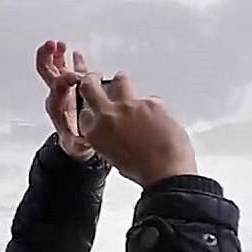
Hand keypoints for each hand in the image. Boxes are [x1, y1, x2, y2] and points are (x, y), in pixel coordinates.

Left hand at [35, 40, 92, 160]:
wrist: (74, 144)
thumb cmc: (75, 142)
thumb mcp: (77, 146)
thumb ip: (79, 143)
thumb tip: (83, 142)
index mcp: (58, 105)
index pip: (58, 85)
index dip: (68, 78)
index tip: (81, 77)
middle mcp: (57, 94)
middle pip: (46, 71)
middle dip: (47, 56)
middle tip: (53, 44)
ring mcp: (63, 90)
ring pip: (54, 67)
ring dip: (55, 54)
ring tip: (60, 43)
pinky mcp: (71, 89)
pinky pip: (68, 71)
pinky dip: (69, 60)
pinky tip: (73, 52)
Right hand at [77, 73, 198, 186]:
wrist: (167, 172)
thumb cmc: (143, 170)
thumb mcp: (114, 156)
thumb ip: (110, 137)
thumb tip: (118, 128)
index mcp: (96, 132)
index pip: (85, 112)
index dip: (91, 108)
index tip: (94, 104)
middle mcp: (108, 115)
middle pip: (90, 86)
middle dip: (92, 80)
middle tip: (96, 78)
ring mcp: (130, 105)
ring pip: (121, 80)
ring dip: (123, 82)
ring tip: (131, 91)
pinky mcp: (151, 102)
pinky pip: (151, 99)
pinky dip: (155, 108)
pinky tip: (162, 123)